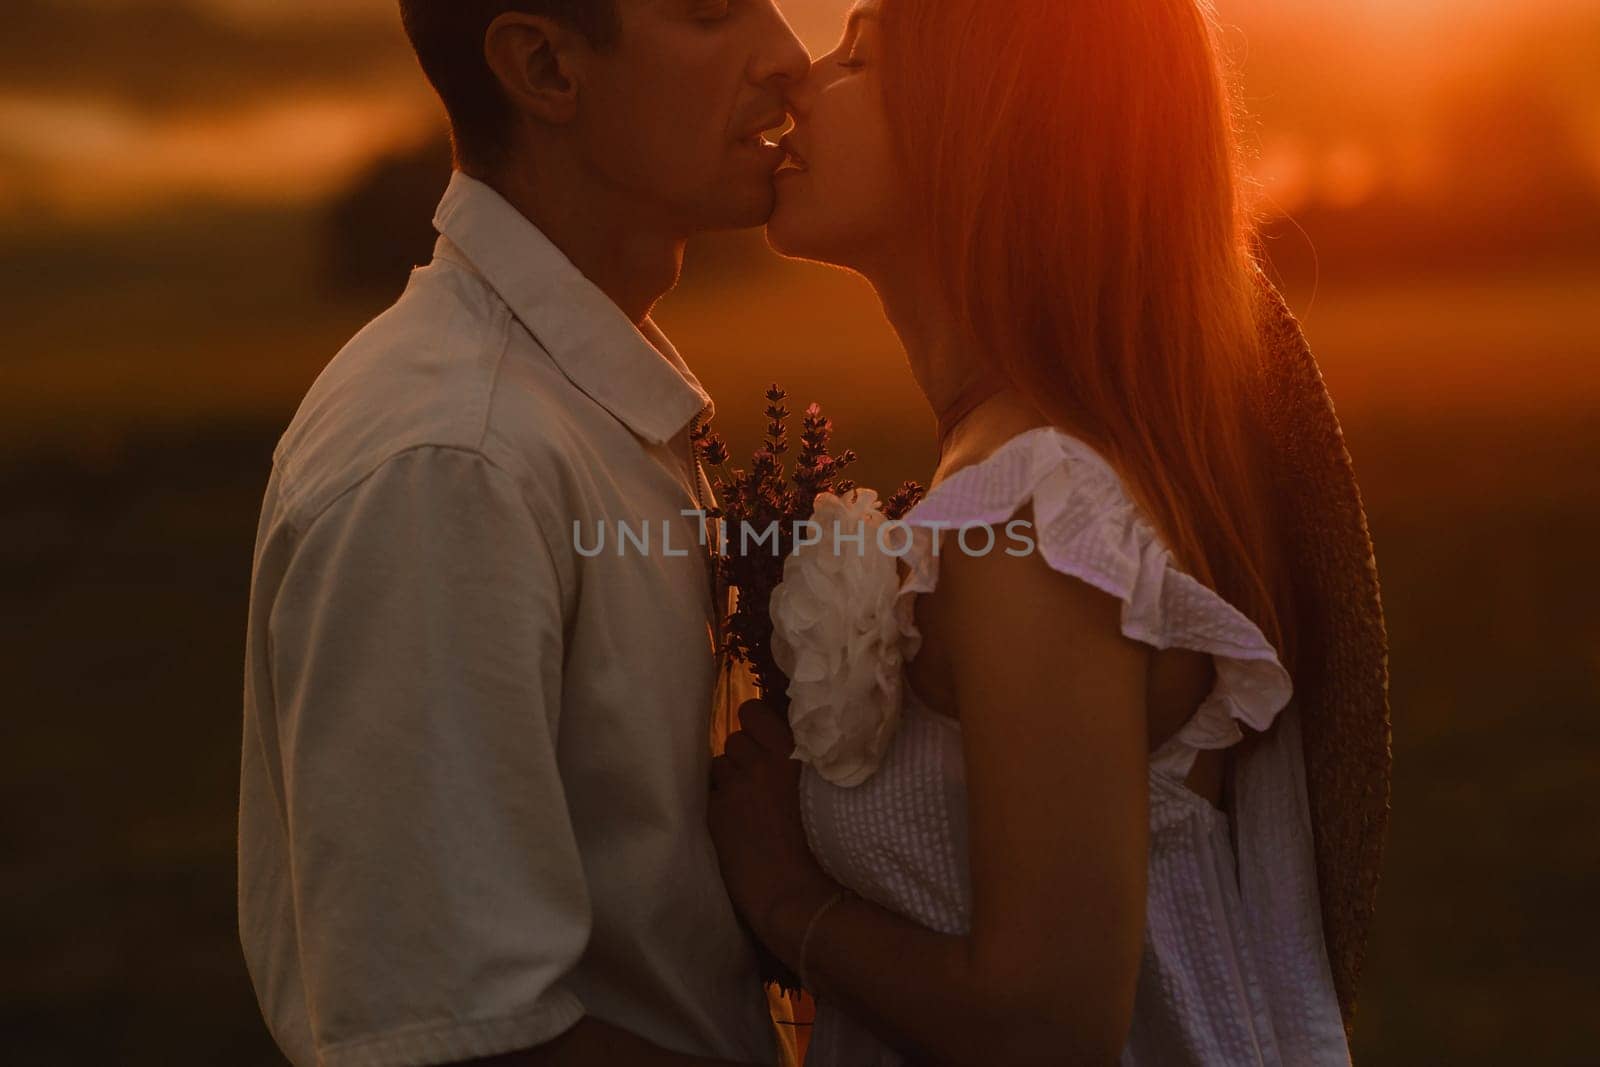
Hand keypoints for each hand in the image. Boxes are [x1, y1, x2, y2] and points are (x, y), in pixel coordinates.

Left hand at [708, 700, 837, 944]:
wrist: (798, 894)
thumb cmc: (826, 846)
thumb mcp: (826, 790)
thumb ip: (806, 761)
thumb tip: (788, 741)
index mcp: (796, 752)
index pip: (756, 710)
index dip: (758, 725)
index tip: (768, 743)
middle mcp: (763, 760)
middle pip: (736, 734)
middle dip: (746, 751)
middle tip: (760, 776)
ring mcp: (737, 784)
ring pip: (721, 759)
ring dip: (731, 774)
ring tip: (748, 800)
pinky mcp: (717, 809)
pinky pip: (712, 790)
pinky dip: (722, 801)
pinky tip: (737, 821)